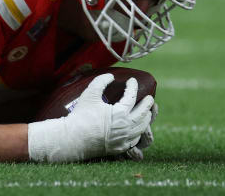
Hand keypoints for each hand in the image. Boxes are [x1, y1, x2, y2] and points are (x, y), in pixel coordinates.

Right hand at [28, 73, 155, 161]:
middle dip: (148, 104)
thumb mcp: (89, 94)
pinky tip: (138, 128)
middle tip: (149, 97)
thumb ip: (101, 82)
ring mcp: (125, 139)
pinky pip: (136, 139)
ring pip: (143, 128)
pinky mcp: (121, 147)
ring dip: (147, 118)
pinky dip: (140, 132)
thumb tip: (111, 76)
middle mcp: (126, 127)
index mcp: (120, 113)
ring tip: (146, 112)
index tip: (132, 80)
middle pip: (143, 113)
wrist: (74, 138)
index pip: (131, 97)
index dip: (133, 86)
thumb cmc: (81, 115)